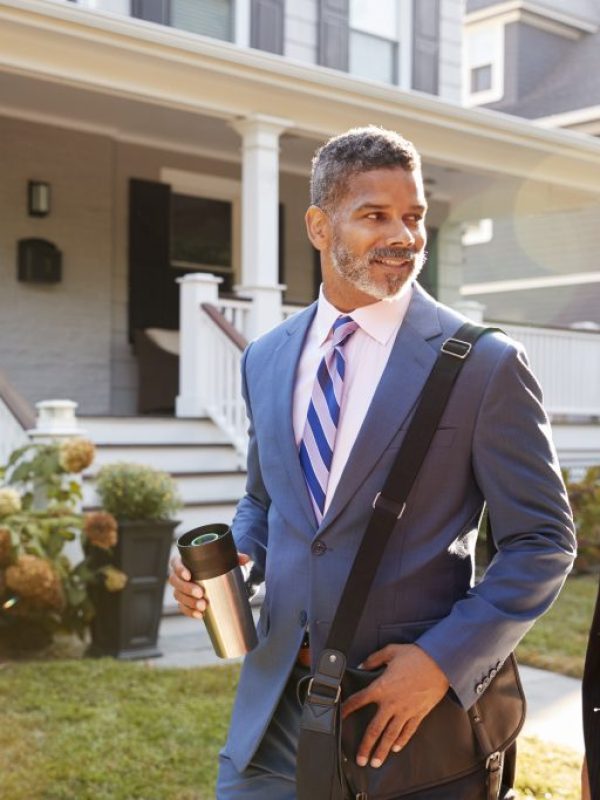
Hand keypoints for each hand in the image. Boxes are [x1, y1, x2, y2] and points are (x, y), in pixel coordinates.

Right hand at [168, 553, 249, 618]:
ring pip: (178, 596)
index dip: (180, 570)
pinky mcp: (185, 601)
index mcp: (185, 561)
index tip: (189, 575)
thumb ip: (236, 557)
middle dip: (187, 589)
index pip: (176, 563)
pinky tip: (200, 615)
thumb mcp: (226, 559)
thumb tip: (247, 559)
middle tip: (201, 593)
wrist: (220, 578)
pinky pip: (183, 608)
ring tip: (203, 606)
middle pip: (175, 582)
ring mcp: (181, 589)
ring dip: (189, 602)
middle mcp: (180, 575)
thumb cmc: (218, 564)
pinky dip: (190, 612)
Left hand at [341, 644, 448, 768]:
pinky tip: (396, 749)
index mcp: (381, 687)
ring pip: (391, 735)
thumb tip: (360, 665)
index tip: (339, 717)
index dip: (347, 709)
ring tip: (375, 763)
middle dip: (366, 746)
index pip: (359, 700)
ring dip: (382, 750)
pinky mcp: (419, 713)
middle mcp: (391, 703)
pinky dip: (402, 740)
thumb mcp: (390, 651)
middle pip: (374, 729)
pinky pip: (408, 731)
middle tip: (360, 760)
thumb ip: (373, 659)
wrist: (440, 663)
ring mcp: (406, 711)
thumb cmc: (415, 656)